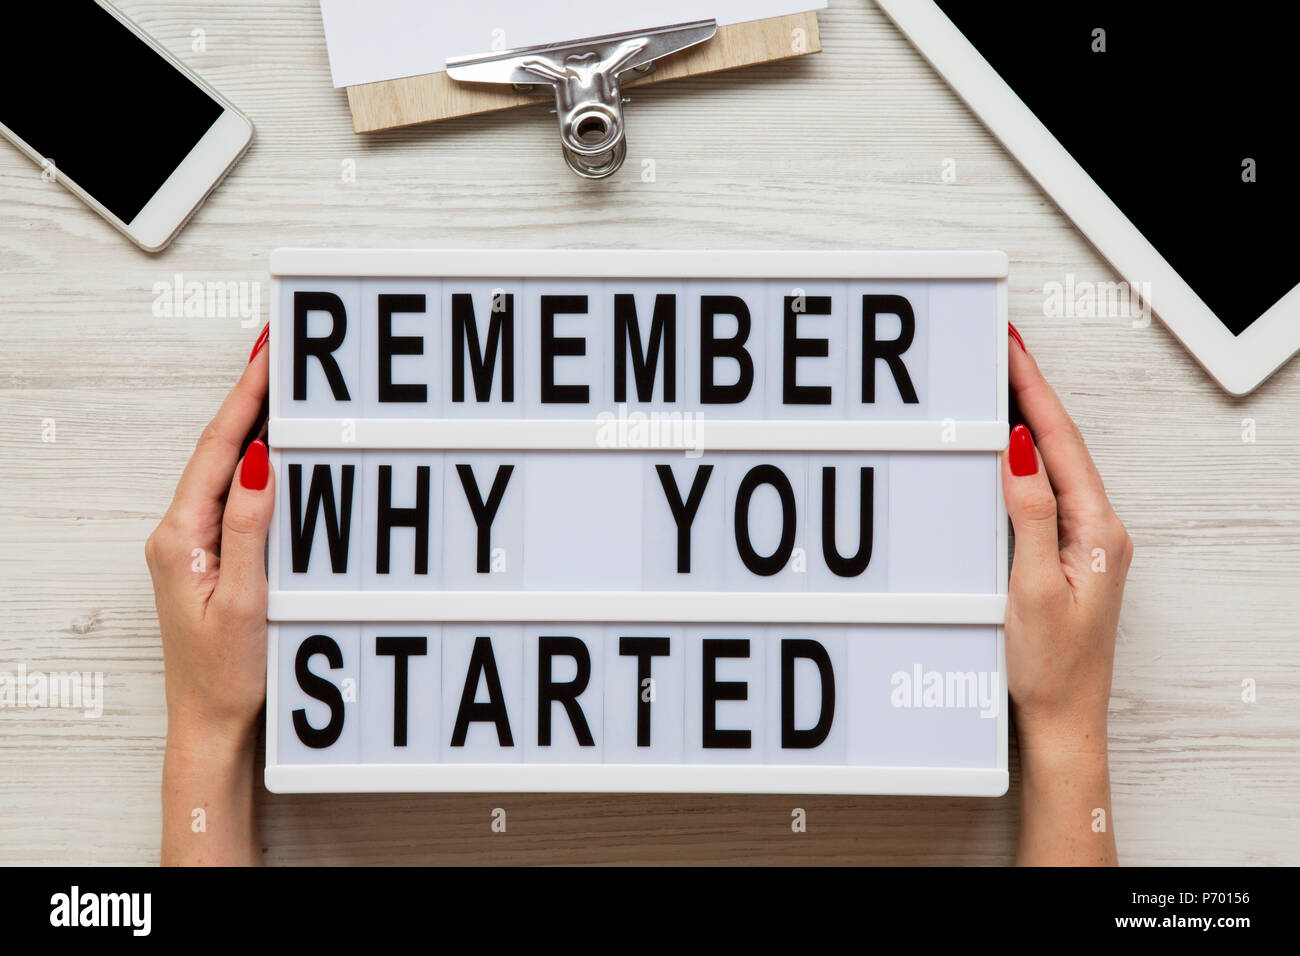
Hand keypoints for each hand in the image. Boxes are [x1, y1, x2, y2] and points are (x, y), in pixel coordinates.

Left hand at [146, 325, 272, 864]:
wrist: (210, 724)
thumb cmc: (227, 675)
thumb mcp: (247, 600)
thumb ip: (249, 526)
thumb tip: (257, 459)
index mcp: (180, 538)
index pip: (220, 449)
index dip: (246, 396)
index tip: (269, 352)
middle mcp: (178, 533)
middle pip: (219, 447)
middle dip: (250, 395)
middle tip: (279, 349)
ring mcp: (191, 544)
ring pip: (225, 467)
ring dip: (252, 423)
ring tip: (279, 383)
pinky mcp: (209, 557)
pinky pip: (233, 494)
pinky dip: (255, 461)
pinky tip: (274, 447)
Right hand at [1002, 324, 1130, 864]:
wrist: (1064, 720)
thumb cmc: (1049, 667)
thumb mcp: (1031, 587)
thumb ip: (1030, 514)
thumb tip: (1022, 449)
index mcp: (1097, 530)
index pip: (1060, 442)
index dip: (1033, 390)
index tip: (1011, 348)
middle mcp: (1099, 529)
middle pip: (1061, 444)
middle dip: (1030, 392)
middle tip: (1000, 349)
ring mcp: (1086, 542)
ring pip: (1054, 465)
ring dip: (1028, 422)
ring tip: (1001, 384)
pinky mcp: (1067, 556)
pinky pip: (1046, 491)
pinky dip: (1024, 460)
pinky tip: (1007, 449)